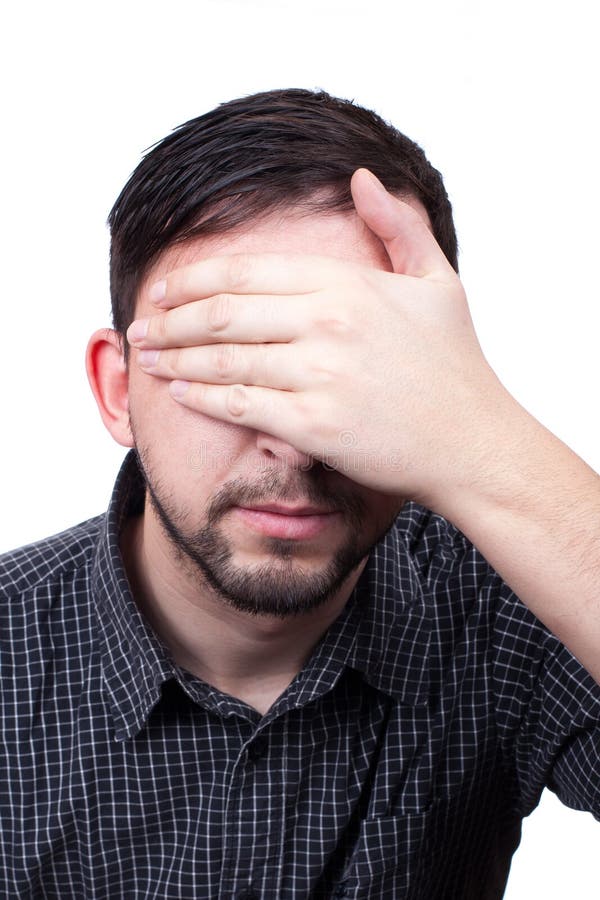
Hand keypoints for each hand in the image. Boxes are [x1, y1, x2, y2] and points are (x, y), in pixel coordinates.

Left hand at [126, 169, 509, 508]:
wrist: (472, 442)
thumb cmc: (455, 366)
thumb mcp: (438, 281)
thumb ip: (398, 225)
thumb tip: (363, 177)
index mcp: (347, 284)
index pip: (246, 273)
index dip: (193, 281)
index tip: (164, 290)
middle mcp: (328, 323)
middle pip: (223, 314)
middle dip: (171, 320)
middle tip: (140, 326)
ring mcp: (320, 375)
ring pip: (223, 360)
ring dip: (175, 358)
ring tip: (147, 357)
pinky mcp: (315, 426)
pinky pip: (240, 406)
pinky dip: (201, 398)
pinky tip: (178, 393)